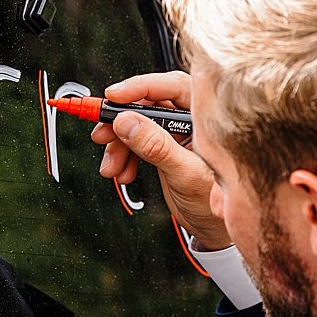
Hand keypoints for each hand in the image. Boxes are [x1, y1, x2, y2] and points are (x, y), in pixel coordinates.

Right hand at [90, 71, 231, 249]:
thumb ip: (157, 147)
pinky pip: (135, 142)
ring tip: (111, 167)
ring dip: (117, 144)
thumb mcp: (186, 174)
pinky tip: (122, 173)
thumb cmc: (215, 204)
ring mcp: (174, 134)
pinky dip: (123, 156)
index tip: (113, 95)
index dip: (140, 88)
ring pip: (136, 125)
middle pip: (147, 105)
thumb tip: (127, 122)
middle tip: (101, 135)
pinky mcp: (162, 148)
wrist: (213, 229)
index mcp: (205, 118)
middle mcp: (189, 120)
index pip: (171, 87)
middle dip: (120, 121)